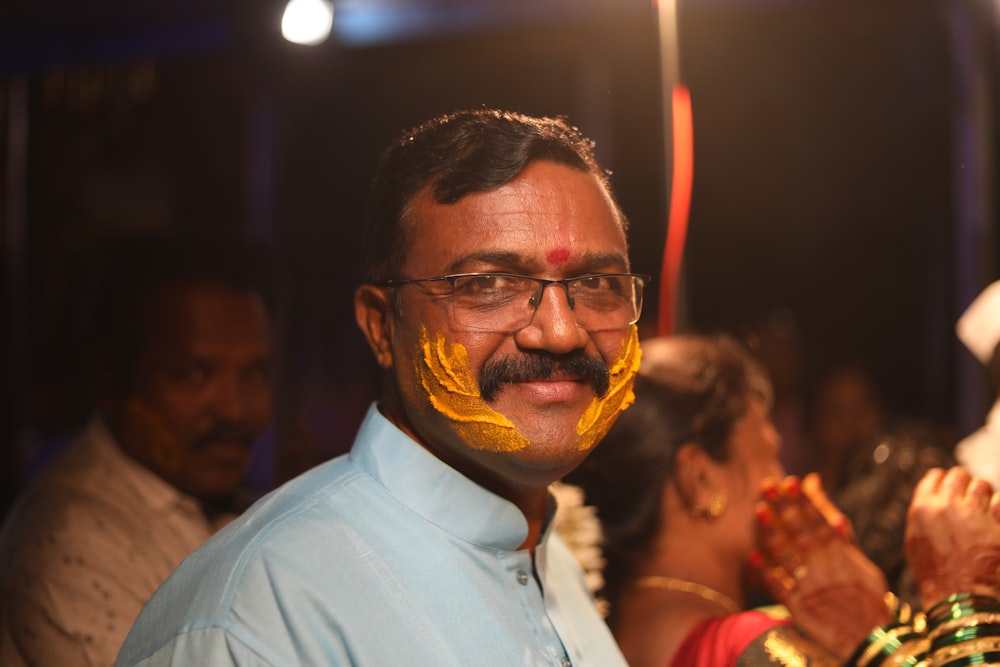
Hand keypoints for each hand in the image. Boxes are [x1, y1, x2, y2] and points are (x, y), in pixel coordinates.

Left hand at [752, 474, 890, 661]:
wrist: (873, 644)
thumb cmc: (870, 607)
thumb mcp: (868, 573)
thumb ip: (847, 546)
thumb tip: (836, 518)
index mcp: (841, 556)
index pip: (819, 522)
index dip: (804, 501)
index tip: (792, 481)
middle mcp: (823, 567)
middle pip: (798, 531)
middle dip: (782, 507)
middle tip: (767, 484)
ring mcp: (809, 586)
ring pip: (785, 553)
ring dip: (771, 532)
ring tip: (758, 510)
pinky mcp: (798, 607)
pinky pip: (778, 587)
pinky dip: (765, 573)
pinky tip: (752, 558)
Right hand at [905, 466, 999, 609]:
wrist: (959, 601)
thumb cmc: (937, 575)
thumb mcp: (916, 541)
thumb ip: (923, 514)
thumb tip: (936, 495)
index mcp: (922, 509)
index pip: (936, 477)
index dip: (946, 482)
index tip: (954, 489)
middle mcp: (946, 507)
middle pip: (959, 476)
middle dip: (966, 485)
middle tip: (972, 500)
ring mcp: (972, 515)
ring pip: (982, 485)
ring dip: (985, 496)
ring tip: (985, 513)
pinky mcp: (996, 525)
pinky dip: (998, 508)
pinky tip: (995, 520)